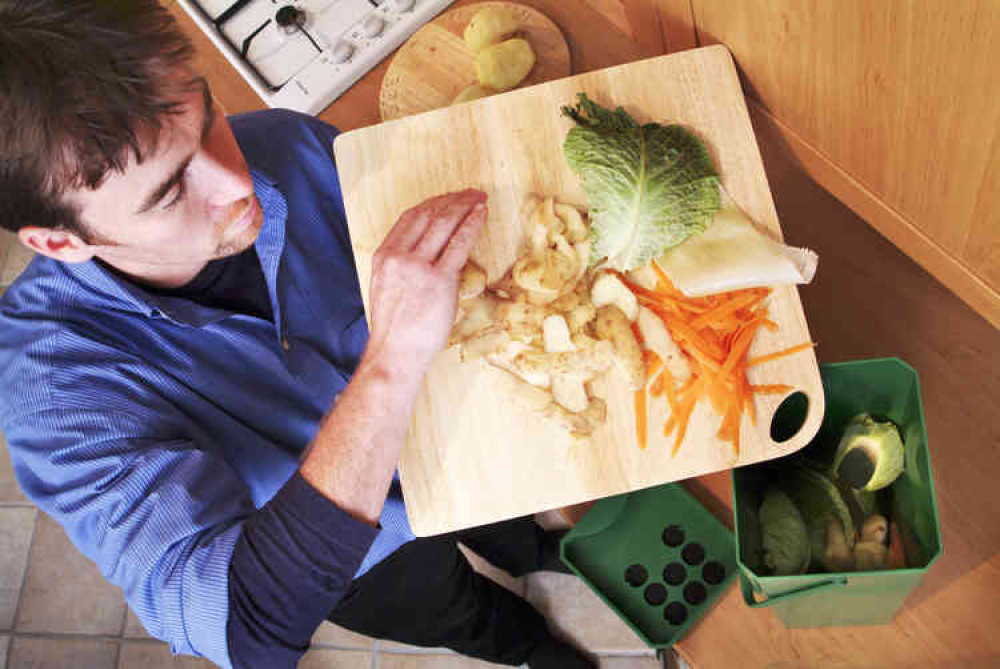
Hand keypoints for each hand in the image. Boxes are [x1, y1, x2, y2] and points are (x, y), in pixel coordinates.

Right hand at [363, 189, 487, 377]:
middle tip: (470, 193)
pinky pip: (459, 243)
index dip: (432, 203)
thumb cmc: (395, 330)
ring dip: (464, 206)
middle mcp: (398, 256)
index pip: (410, 218)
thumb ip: (405, 267)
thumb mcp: (389, 289)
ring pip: (444, 223)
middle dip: (452, 200)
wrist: (395, 355)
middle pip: (428, 215)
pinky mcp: (439, 280)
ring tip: (479, 199)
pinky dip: (472, 224)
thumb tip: (429, 255)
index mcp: (383, 256)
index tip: (448, 199)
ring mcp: (418, 267)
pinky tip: (481, 214)